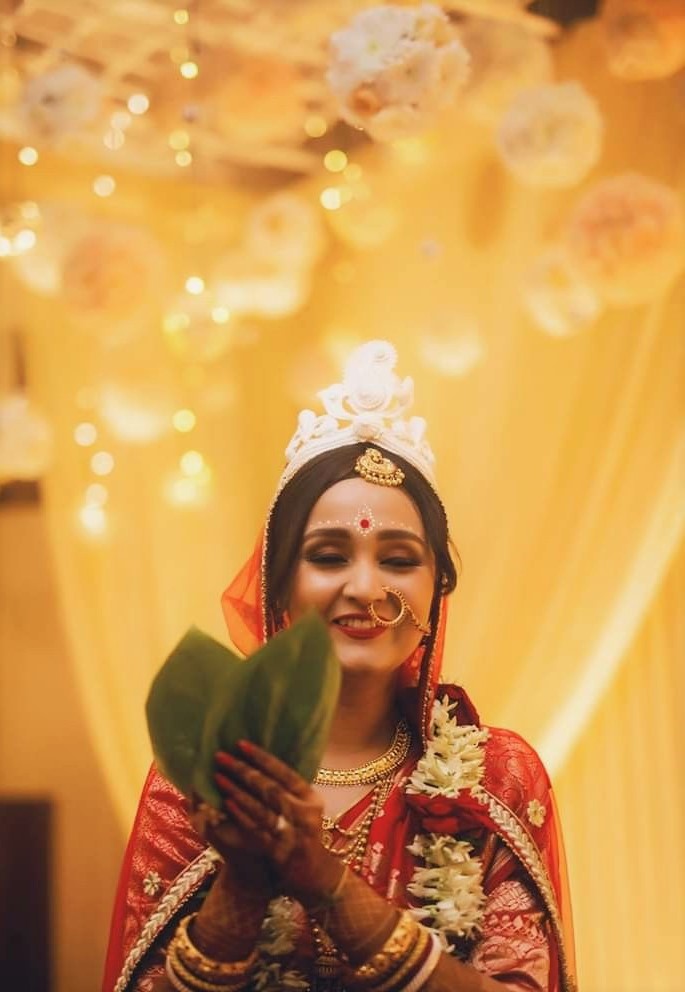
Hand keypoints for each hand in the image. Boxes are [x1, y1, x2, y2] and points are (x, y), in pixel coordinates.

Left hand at [213, 741, 342, 904]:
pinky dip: (241, 815)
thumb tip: (257, 766)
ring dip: (237, 791)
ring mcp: (293, 833)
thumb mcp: (306, 809)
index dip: (262, 758)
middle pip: (270, 788)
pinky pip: (257, 829)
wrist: (316, 876)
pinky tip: (226, 803)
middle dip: (243, 770)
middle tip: (221, 757)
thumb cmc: (305, 836)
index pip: (285, 772)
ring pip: (261, 808)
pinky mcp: (280, 851)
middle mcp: (305, 813)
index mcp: (311, 798)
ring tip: (219, 777)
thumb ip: (289, 791)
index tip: (241, 744)